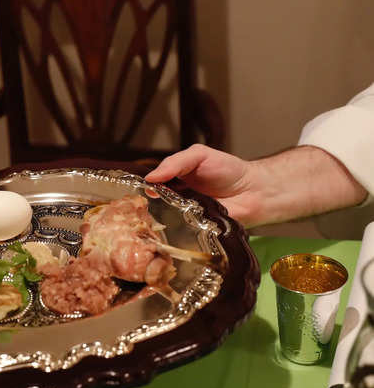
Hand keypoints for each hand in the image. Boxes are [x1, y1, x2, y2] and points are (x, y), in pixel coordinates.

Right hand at [145, 144, 260, 225]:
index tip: (135, 188)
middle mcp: (175, 198)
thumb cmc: (228, 170)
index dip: (140, 185)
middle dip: (147, 203)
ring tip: (160, 212)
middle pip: (152, 202)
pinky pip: (179, 232)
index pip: (150, 182)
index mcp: (173, 178)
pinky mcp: (192, 231)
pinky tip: (174, 225)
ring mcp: (183, 215)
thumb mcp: (199, 156)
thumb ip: (175, 162)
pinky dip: (176, 229)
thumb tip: (151, 177)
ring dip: (161, 216)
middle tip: (144, 202)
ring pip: (163, 218)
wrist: (253, 191)